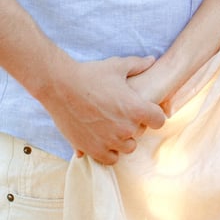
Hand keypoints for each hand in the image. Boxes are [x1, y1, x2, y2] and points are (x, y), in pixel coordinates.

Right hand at [43, 55, 166, 165]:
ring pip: (126, 148)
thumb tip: (152, 60)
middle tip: (123, 114)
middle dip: (135, 125)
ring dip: (122, 140)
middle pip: (140, 134)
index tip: (147, 110)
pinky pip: (108, 159)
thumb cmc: (90, 74)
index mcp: (135, 109)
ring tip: (112, 127)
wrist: (60, 87)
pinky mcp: (90, 149)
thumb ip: (138, 65)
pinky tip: (101, 138)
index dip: (155, 114)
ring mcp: (107, 141)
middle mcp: (124, 129)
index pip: (159, 120)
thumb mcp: (117, 66)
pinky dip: (107, 151)